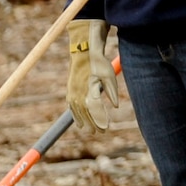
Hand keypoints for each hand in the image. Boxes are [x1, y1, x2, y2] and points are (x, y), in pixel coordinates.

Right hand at [66, 19, 119, 135]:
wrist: (84, 52)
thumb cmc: (99, 63)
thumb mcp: (109, 76)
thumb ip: (112, 92)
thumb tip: (116, 107)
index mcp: (89, 90)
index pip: (94, 111)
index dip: (99, 121)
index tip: (105, 129)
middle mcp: (78, 93)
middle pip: (85, 114)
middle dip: (92, 124)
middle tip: (100, 133)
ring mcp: (72, 92)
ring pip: (77, 112)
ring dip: (84, 122)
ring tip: (90, 131)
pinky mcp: (70, 90)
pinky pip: (71, 107)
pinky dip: (75, 116)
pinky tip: (79, 122)